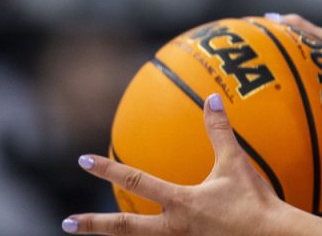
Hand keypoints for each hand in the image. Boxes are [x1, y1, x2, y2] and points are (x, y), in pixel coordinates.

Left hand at [61, 94, 282, 234]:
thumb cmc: (254, 201)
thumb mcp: (236, 163)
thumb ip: (219, 131)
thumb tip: (211, 98)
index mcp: (181, 201)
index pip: (136, 179)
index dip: (107, 170)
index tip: (82, 160)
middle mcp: (174, 227)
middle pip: (125, 226)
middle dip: (93, 224)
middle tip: (67, 222)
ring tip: (98, 233)